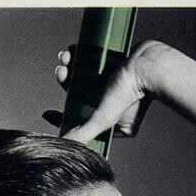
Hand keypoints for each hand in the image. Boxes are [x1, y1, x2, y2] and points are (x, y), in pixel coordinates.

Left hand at [43, 40, 175, 142]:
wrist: (147, 64)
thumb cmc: (129, 94)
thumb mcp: (103, 118)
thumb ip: (83, 132)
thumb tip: (64, 144)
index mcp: (112, 122)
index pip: (83, 123)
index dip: (64, 118)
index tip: (48, 114)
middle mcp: (111, 104)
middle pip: (80, 97)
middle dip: (67, 84)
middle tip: (61, 73)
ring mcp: (112, 84)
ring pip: (82, 77)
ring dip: (70, 67)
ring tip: (65, 58)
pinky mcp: (113, 66)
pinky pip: (90, 61)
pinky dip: (78, 56)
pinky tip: (71, 52)